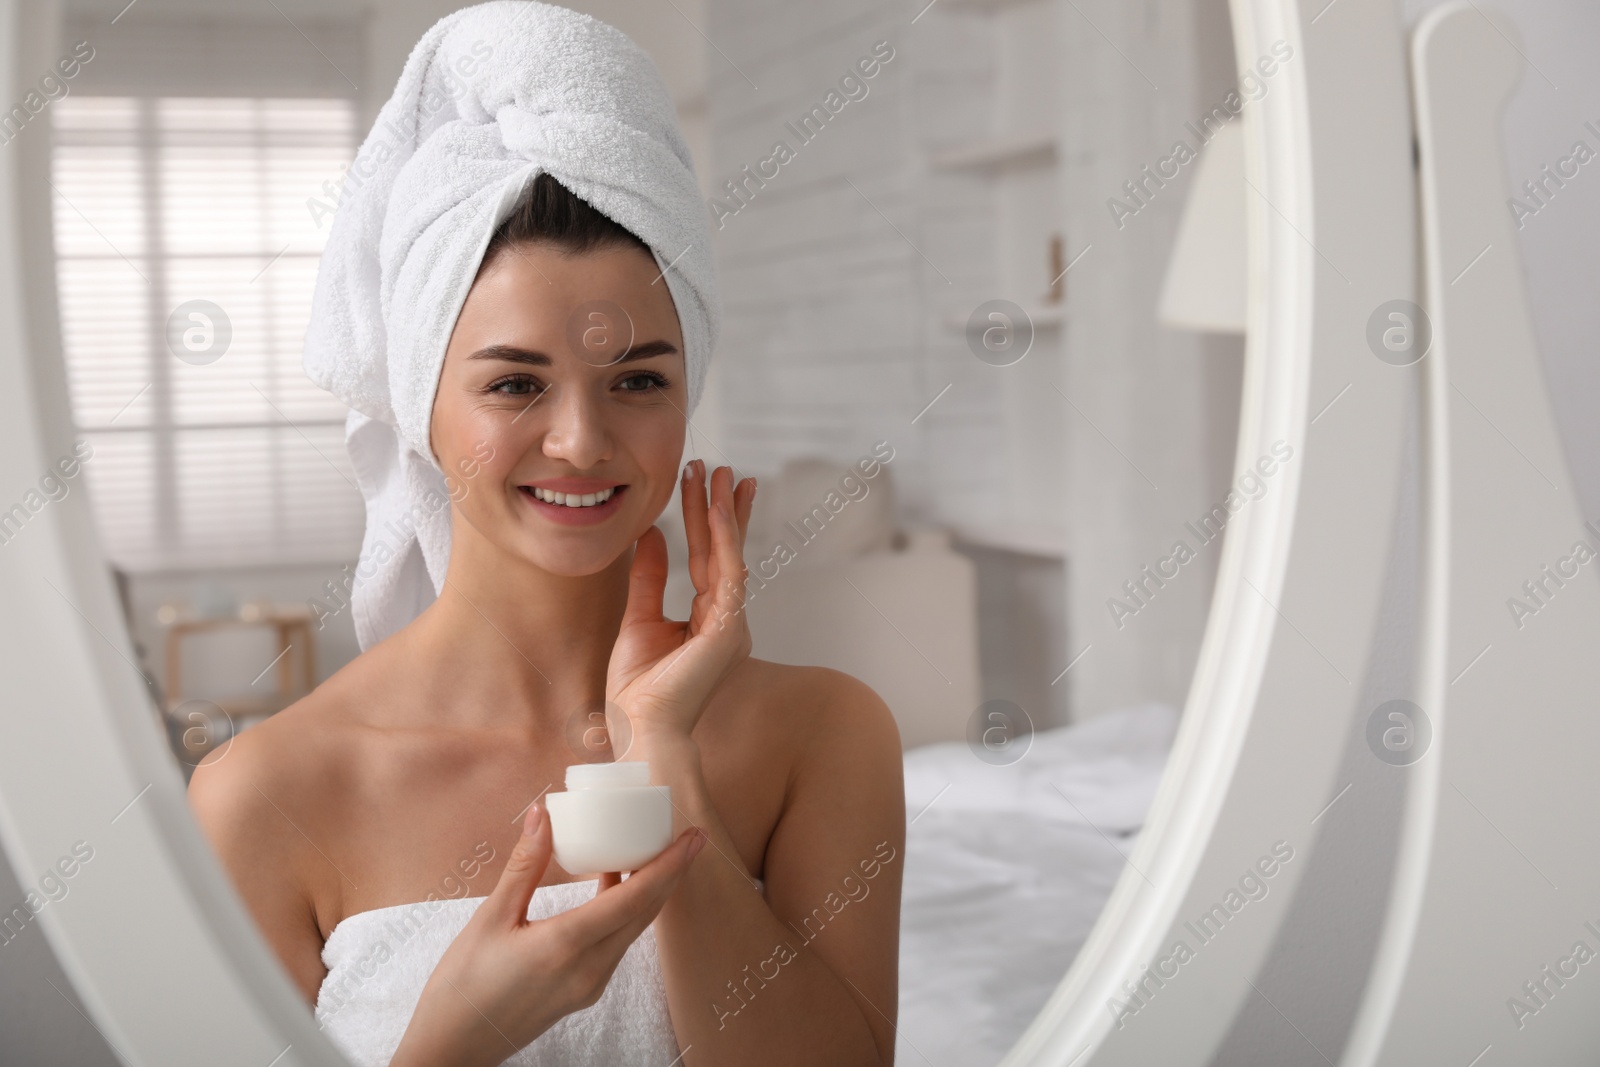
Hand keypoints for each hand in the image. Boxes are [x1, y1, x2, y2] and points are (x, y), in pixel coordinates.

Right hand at [389, 803, 706, 1066]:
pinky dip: (625, 912)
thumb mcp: (491, 918)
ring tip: (652, 852)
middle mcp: (590, 969)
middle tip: (687, 837)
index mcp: (567, 946)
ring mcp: (590, 985)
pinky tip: (614, 885)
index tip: (694, 837)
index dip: (669, 864)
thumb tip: (543, 814)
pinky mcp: (584, 991)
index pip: (635, 899)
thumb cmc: (462, 986)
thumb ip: (524, 866)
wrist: (454, 1048)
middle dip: (671, 873)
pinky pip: (616, 944)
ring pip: (633, 930)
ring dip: (649, 892)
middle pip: (645, 913)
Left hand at [605, 461, 755, 740]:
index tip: (707, 485)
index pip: (710, 559)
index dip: (709, 521)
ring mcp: (731, 623)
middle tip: (720, 467)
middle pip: (725, 551)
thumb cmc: (638, 691)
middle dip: (723, 507)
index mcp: (708, 621)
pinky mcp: (728, 629)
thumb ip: (648, 577)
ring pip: (730, 555)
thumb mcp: (637, 619)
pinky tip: (717, 510)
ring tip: (721, 474)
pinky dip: (724, 539)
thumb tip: (651, 533)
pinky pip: (728, 573)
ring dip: (724, 513)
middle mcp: (726, 619)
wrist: (640, 728)